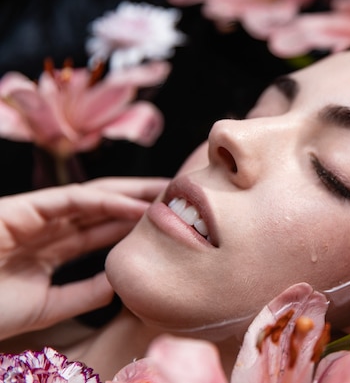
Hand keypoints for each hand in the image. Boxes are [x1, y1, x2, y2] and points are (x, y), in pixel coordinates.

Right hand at [0, 177, 168, 339]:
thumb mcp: (49, 305)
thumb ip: (85, 293)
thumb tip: (122, 283)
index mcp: (52, 248)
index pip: (102, 229)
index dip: (134, 224)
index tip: (169, 223)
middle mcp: (48, 227)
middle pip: (104, 207)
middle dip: (140, 200)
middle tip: (179, 196)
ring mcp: (35, 215)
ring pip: (93, 197)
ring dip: (131, 193)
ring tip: (167, 192)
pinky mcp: (23, 208)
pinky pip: (71, 200)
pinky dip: (104, 200)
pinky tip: (134, 206)